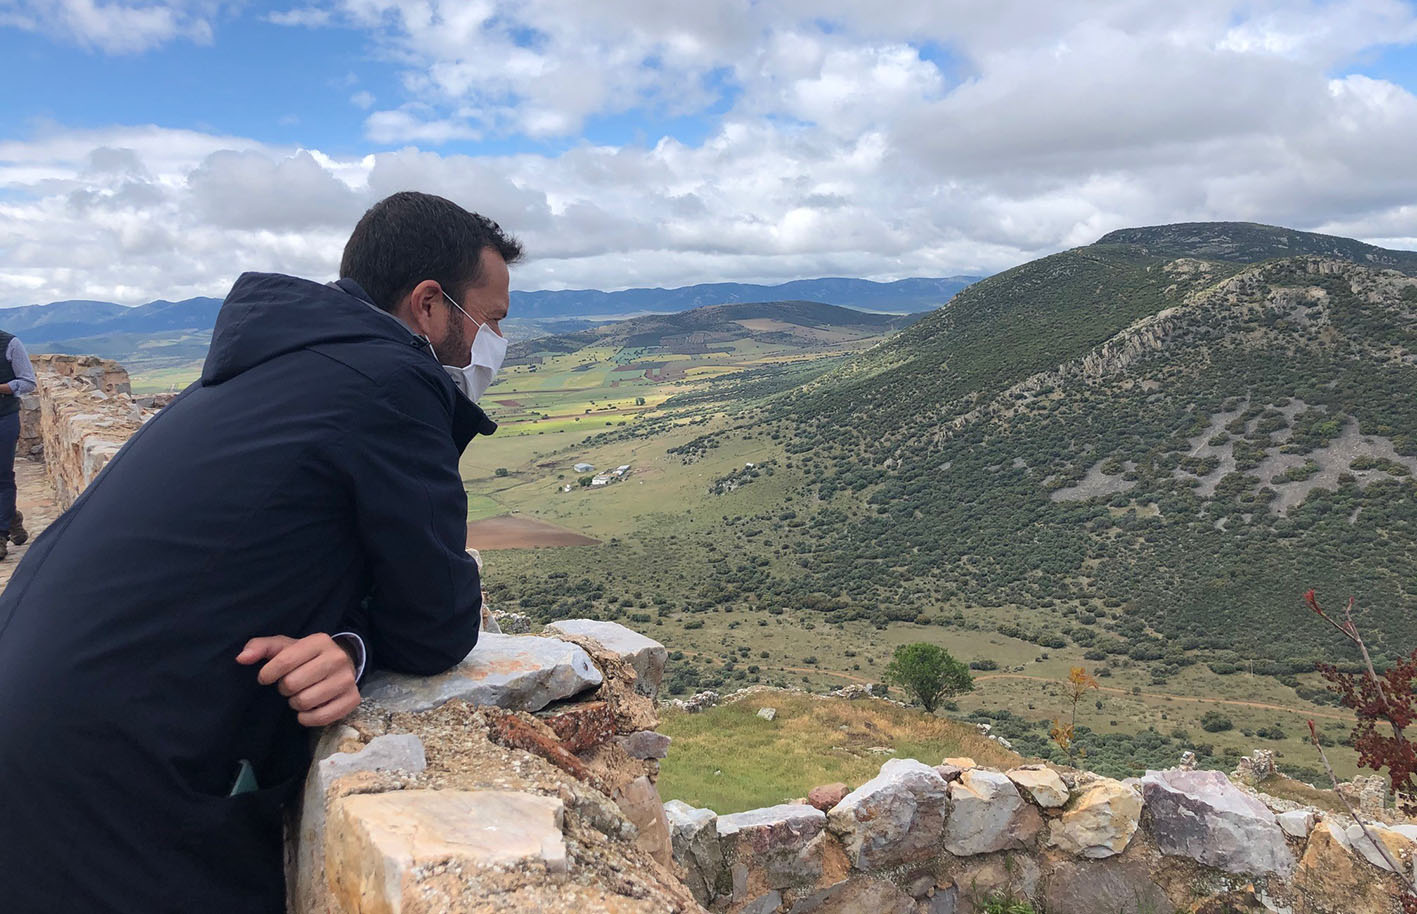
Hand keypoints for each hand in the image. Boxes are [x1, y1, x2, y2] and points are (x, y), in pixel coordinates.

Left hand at [236, 633, 360, 726]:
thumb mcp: (284, 646)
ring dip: (296, 703)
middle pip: (293, 684)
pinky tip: (307, 710)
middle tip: (289, 686)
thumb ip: (260, 647)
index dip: (268, 673)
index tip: (266, 678)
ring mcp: (347, 679)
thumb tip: (241, 658)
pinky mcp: (353, 699)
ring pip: (305, 701)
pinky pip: (322, 717)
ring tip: (300, 695)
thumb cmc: (305, 657)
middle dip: (285, 688)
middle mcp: (337, 658)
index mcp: (319, 641)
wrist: (341, 664)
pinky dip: (308, 718)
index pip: (284, 661)